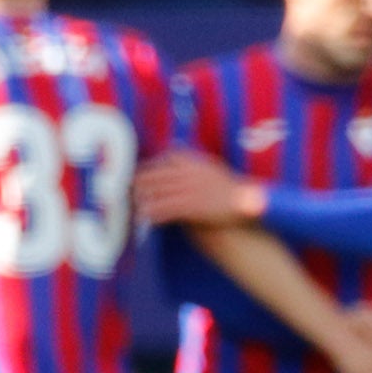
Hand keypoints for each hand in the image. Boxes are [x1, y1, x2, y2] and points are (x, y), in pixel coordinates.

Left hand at [132, 147, 262, 227]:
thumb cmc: (229, 190)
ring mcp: (189, 188)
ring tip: (131, 205)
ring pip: (157, 192)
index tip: (138, 173)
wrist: (246, 204)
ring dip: (142, 198)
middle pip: (155, 175)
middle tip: (125, 191)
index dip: (150, 167)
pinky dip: (154, 213)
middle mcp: (189, 171)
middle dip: (139, 183)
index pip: (166, 158)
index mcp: (194, 160)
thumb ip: (192, 164)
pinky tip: (146, 218)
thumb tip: (173, 154)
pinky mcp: (191, 206)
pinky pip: (166, 209)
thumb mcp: (212, 169)